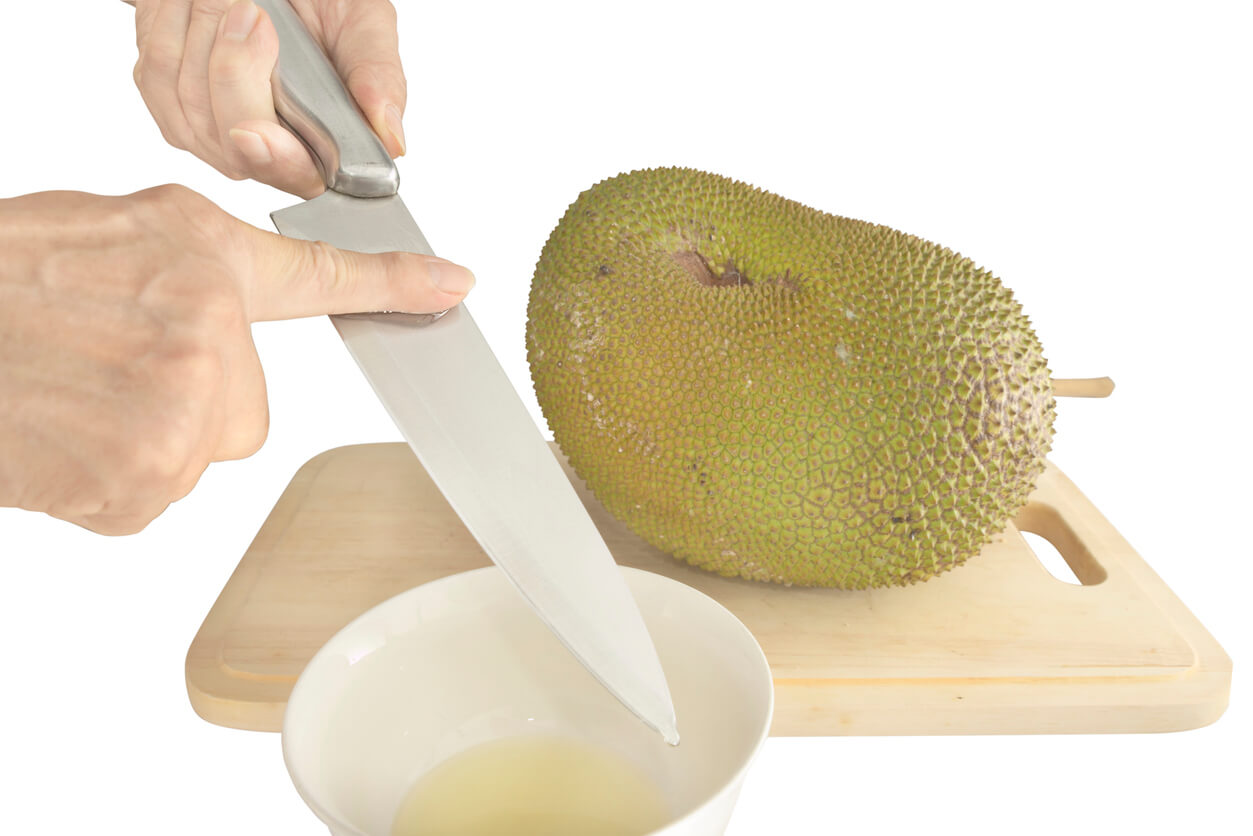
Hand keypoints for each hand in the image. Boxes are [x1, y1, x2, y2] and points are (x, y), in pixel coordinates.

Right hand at [0, 185, 472, 533]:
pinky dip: (111, 478)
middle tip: (106, 367)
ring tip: (75, 395)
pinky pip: (154, 494)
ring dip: (144, 439)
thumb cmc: (5, 282)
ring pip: (197, 453)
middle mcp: (209, 336)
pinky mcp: (145, 486)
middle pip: (244, 408)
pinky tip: (67, 437)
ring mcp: (181, 417)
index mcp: (205, 263)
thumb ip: (199, 271)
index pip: (324, 276)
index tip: (452, 284)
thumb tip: (236, 312)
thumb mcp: (116, 237)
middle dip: (186, 399)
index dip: (396, 282)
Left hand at [132, 0, 404, 195]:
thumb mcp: (364, 20)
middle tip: (255, 14)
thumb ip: (378, 76)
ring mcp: (212, 131)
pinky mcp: (168, 103)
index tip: (256, 131)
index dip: (274, 160)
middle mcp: (267, 146)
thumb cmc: (319, 1)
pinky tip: (199, 10)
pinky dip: (171, 30)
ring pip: (189, 107)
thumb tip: (392, 137)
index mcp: (324, 142)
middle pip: (233, 143)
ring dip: (205, 37)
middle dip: (235, 70)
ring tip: (236, 3)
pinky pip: (155, 79)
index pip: (298, 176)